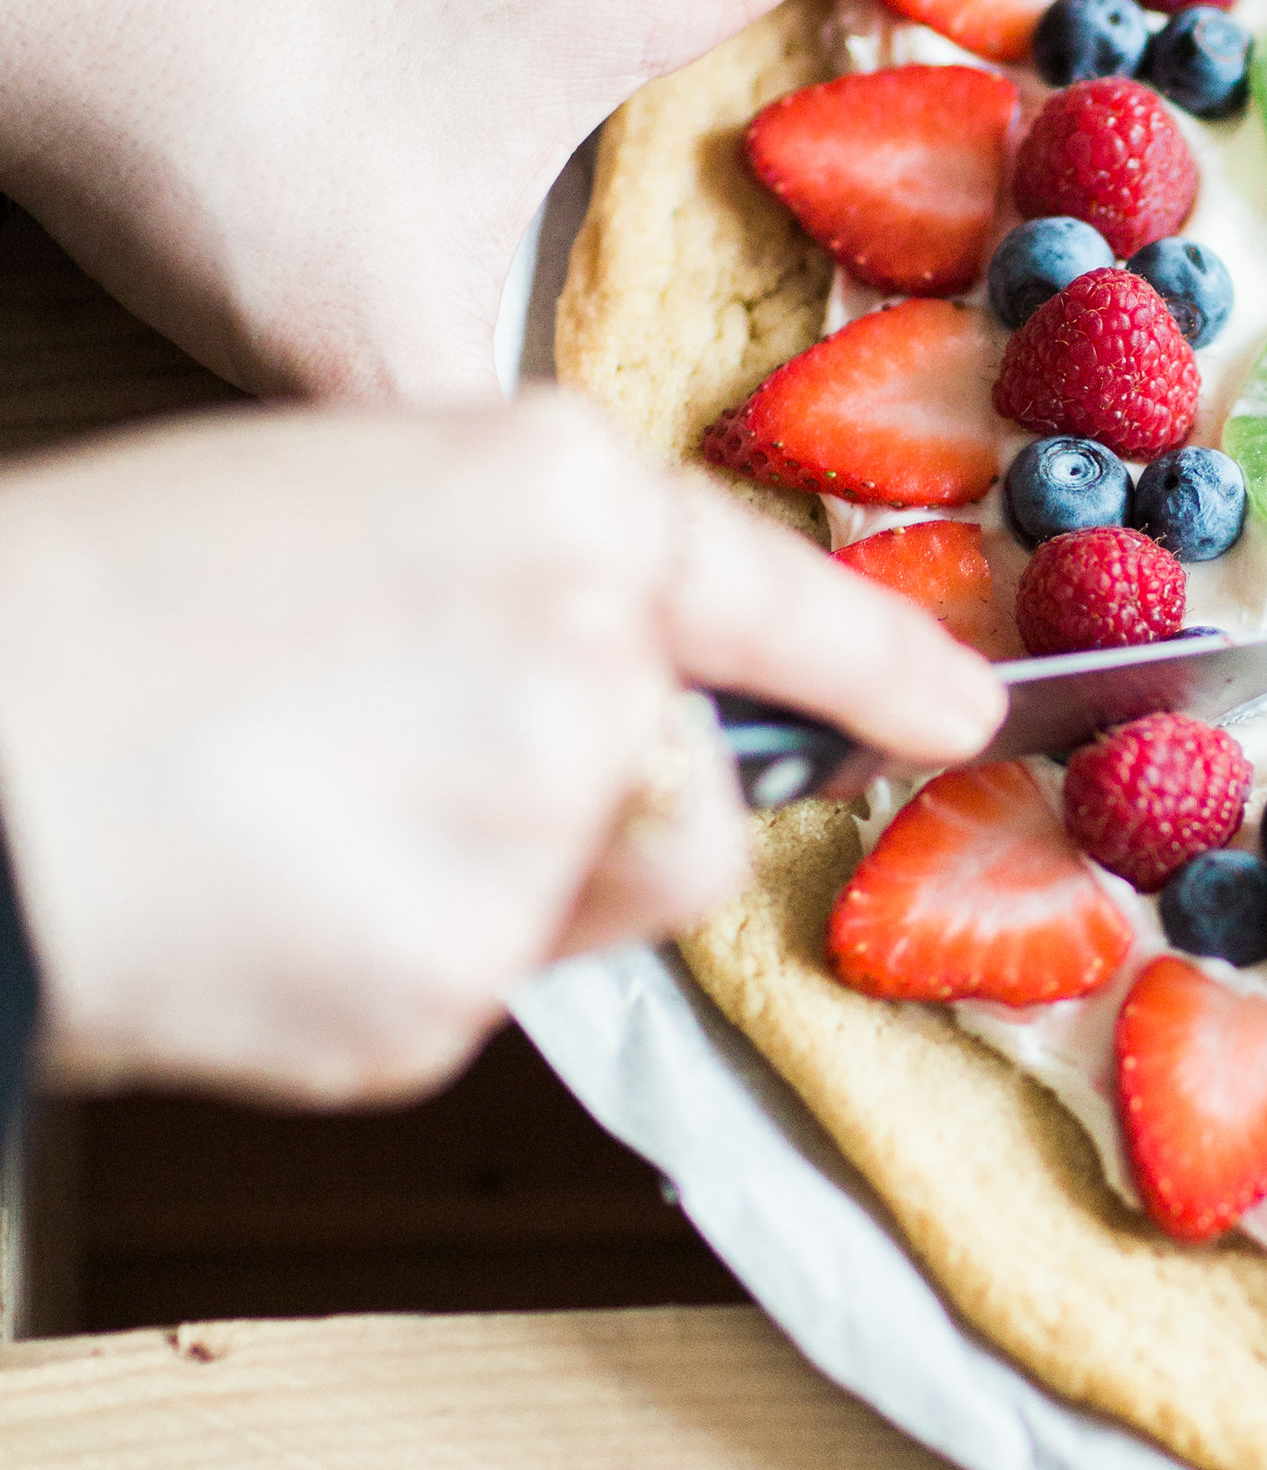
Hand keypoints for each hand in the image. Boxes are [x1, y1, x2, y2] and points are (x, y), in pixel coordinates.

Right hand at [0, 394, 1001, 1102]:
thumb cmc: (97, 599)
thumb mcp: (322, 492)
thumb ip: (501, 566)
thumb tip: (603, 659)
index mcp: (556, 492)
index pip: (769, 591)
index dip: (877, 659)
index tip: (967, 713)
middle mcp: (593, 648)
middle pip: (682, 760)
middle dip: (580, 780)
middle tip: (380, 757)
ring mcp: (543, 821)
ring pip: (599, 877)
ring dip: (502, 870)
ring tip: (307, 823)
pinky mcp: (467, 976)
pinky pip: (486, 977)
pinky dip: (396, 957)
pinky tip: (271, 899)